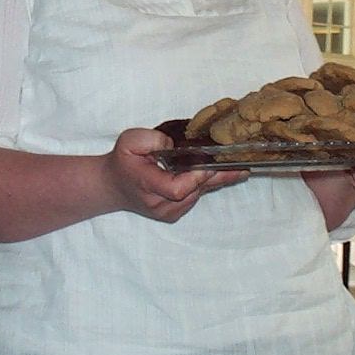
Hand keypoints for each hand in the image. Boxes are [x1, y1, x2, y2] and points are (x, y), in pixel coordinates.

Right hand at [103, 128, 247, 223]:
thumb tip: (177, 145)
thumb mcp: (130, 141)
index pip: (176, 189)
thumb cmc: (122, 160)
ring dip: (214, 181)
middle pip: (194, 193)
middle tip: (242, 165)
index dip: (195, 178)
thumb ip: (152, 139)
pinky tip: (219, 173)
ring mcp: (166, 212)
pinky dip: (205, 185)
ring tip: (237, 167)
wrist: (112, 185)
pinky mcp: (173, 214)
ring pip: (197, 196)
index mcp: (146, 185)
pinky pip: (194, 198)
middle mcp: (158, 204)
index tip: (209, 163)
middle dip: (216, 176)